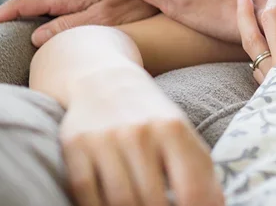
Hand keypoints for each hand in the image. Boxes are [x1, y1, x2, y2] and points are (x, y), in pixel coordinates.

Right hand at [0, 0, 158, 46]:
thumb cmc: (133, 2)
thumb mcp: (102, 19)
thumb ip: (68, 27)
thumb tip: (34, 37)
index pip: (21, 4)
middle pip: (27, 4)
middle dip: (5, 18)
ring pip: (42, 4)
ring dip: (22, 17)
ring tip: (7, 36)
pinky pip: (55, 5)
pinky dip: (41, 15)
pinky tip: (40, 26)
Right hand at [60, 66, 222, 205]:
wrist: (104, 81)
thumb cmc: (151, 117)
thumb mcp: (182, 134)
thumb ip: (200, 170)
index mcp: (173, 128)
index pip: (191, 188)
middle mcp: (139, 132)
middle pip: (153, 201)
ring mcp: (105, 140)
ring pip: (121, 202)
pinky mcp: (76, 147)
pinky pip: (87, 195)